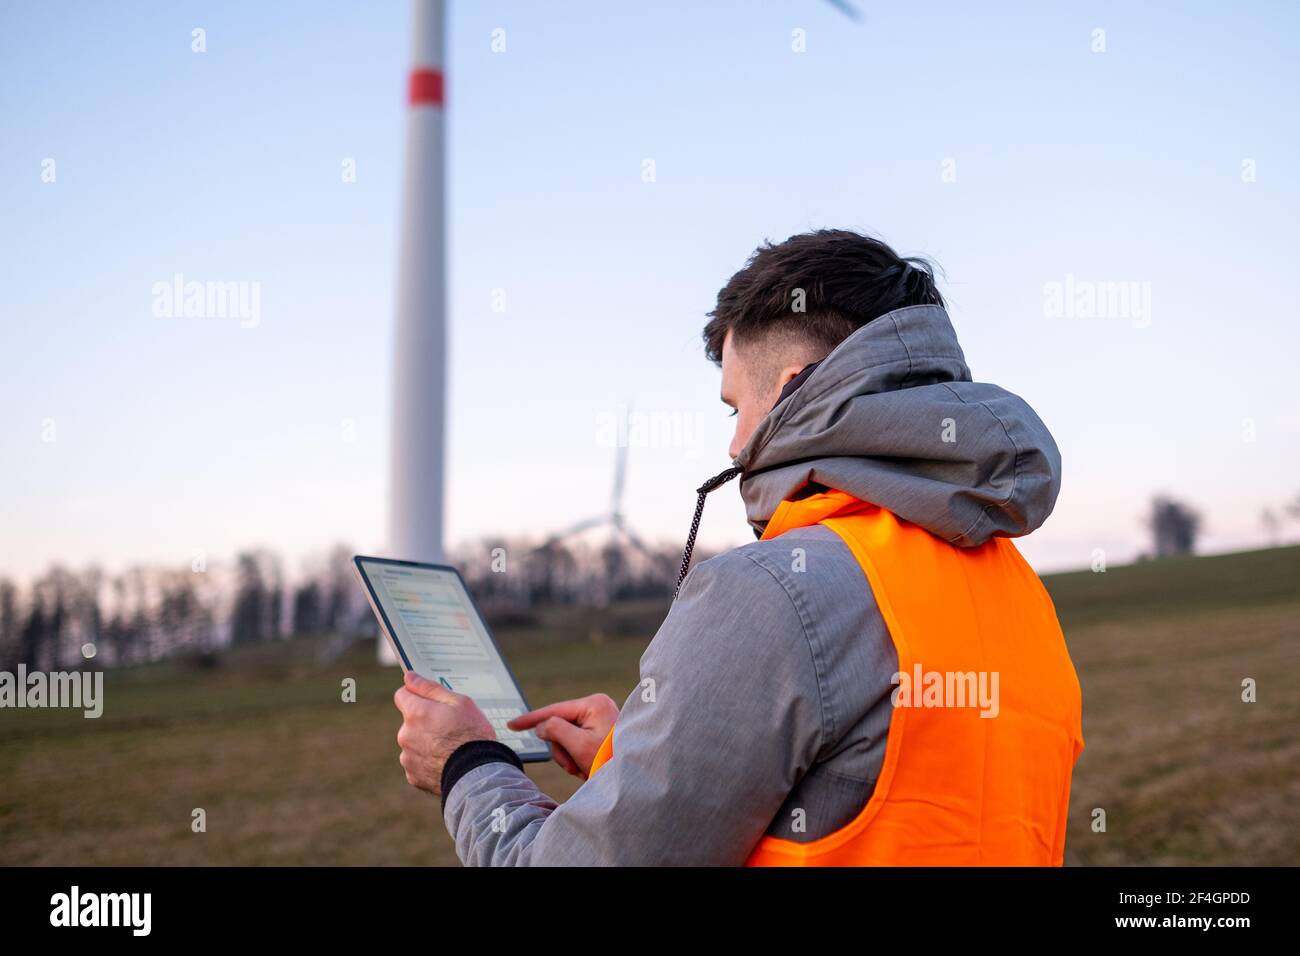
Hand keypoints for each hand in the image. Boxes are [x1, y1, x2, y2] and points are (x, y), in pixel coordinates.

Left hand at [393, 671, 495, 794]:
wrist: (476, 774)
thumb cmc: (472, 734)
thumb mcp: (459, 702)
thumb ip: (430, 688)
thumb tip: (409, 677)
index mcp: (415, 713)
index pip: (402, 695)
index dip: (416, 695)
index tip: (430, 702)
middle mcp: (405, 734)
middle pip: (410, 721)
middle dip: (425, 722)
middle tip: (450, 728)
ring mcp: (408, 757)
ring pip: (414, 743)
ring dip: (426, 743)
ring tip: (450, 748)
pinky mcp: (413, 776)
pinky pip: (418, 763)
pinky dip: (428, 762)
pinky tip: (446, 762)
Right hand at [508, 693, 618, 778]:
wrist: (635, 778)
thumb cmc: (610, 761)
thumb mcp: (579, 746)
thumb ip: (555, 730)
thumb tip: (542, 725)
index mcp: (594, 704)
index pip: (554, 710)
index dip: (531, 719)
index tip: (512, 725)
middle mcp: (598, 707)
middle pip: (560, 726)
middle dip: (562, 750)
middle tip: (573, 766)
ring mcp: (600, 719)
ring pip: (567, 738)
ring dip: (570, 757)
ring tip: (583, 769)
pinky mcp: (601, 731)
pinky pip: (577, 743)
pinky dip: (577, 758)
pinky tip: (588, 767)